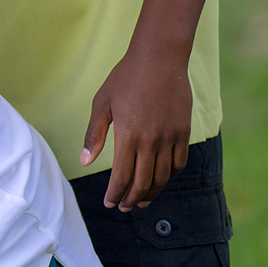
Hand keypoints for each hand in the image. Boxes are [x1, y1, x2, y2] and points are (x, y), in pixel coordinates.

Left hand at [80, 43, 192, 210]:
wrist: (159, 59)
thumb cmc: (125, 78)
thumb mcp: (102, 103)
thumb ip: (94, 135)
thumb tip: (84, 161)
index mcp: (128, 135)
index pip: (122, 177)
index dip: (115, 194)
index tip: (109, 203)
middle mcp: (151, 141)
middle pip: (143, 183)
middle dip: (131, 200)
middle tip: (123, 207)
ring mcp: (170, 138)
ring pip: (162, 177)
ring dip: (151, 193)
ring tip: (141, 201)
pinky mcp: (183, 132)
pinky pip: (179, 163)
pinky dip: (169, 176)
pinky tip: (160, 179)